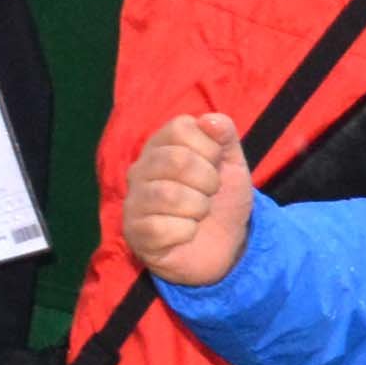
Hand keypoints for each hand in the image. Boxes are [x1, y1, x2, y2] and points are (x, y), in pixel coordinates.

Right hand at [122, 111, 255, 284]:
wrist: (225, 246)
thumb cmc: (221, 199)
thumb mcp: (231, 163)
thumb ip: (224, 136)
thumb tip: (210, 118)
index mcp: (161, 146)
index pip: (181, 127)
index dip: (209, 148)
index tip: (215, 165)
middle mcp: (140, 169)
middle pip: (176, 160)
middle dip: (208, 180)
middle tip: (210, 193)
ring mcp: (133, 201)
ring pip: (170, 195)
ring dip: (199, 207)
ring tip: (199, 213)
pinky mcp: (135, 233)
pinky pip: (164, 228)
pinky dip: (187, 232)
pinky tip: (186, 234)